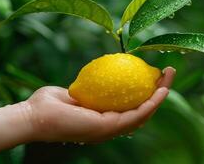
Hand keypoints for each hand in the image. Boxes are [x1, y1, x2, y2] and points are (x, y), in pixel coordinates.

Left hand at [25, 67, 175, 142]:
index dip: (147, 93)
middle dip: (159, 93)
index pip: (131, 107)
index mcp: (104, 120)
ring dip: (160, 96)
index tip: (155, 75)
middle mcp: (111, 127)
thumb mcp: (75, 92)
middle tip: (168, 74)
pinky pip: (135, 115)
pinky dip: (151, 103)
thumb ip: (89, 88)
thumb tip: (97, 77)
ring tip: (169, 79)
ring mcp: (110, 130)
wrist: (34, 116)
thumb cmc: (48, 104)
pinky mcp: (108, 128)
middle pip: (142, 110)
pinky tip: (160, 91)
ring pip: (144, 113)